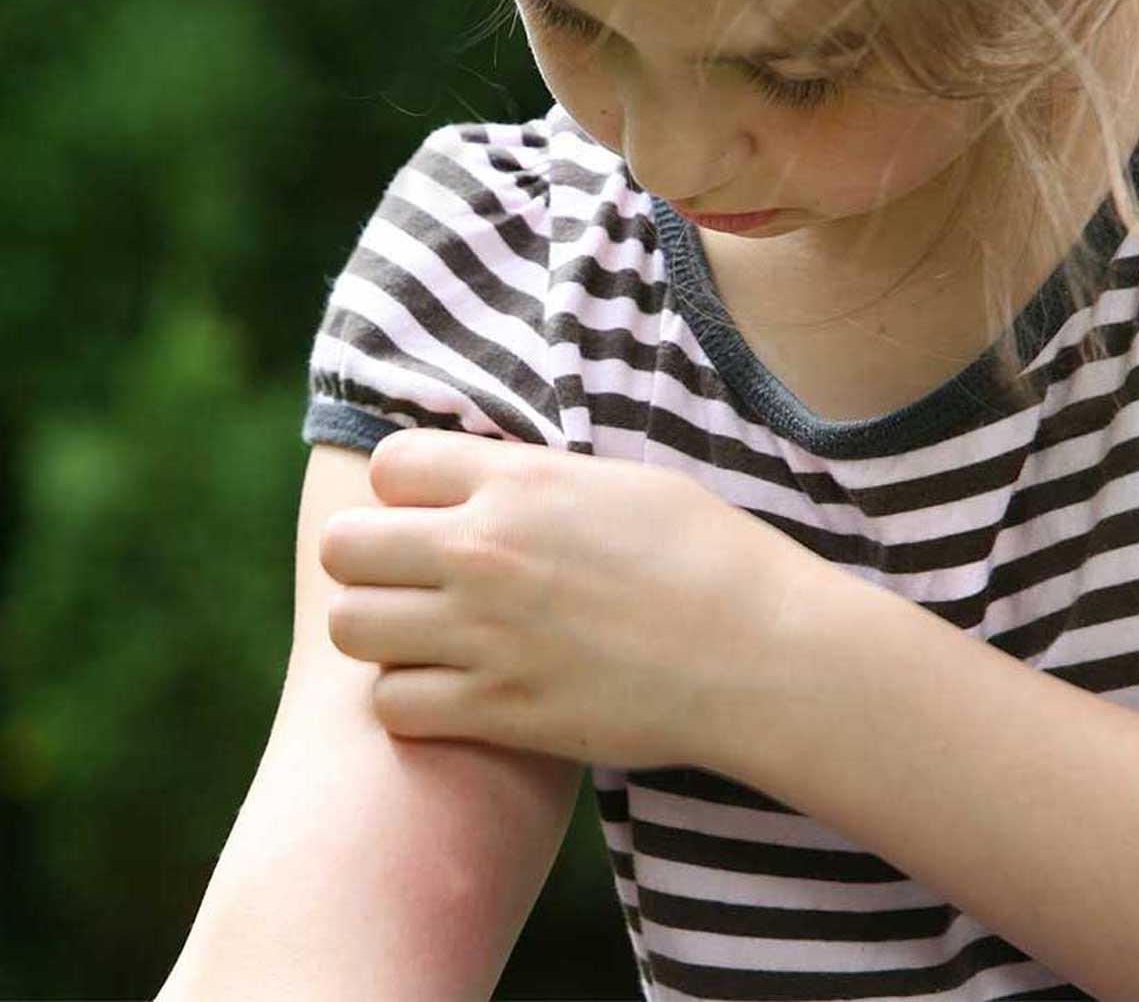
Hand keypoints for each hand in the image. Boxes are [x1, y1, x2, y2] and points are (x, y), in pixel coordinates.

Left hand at [319, 427, 830, 769]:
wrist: (760, 652)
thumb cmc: (710, 557)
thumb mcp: (622, 486)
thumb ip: (535, 481)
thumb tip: (486, 483)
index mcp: (516, 482)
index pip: (387, 465)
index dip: (402, 490)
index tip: (432, 514)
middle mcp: (483, 551)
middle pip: (343, 546)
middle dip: (366, 559)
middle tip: (409, 580)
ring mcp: (484, 634)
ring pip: (350, 626)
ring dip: (379, 632)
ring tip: (425, 638)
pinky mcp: (498, 710)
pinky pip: (392, 705)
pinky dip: (411, 701)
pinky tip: (454, 693)